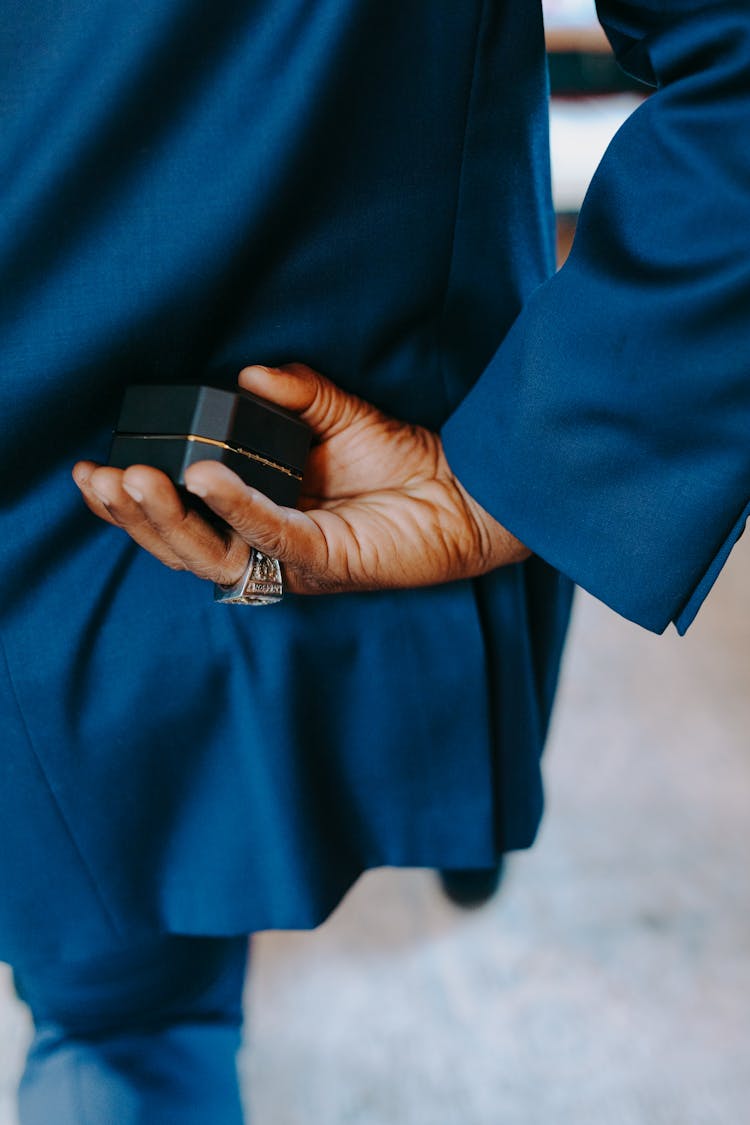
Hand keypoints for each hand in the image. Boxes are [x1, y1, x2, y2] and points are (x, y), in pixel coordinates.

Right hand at [72, 364, 528, 594]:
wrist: (467, 490)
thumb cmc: (403, 461)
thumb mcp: (338, 415)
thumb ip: (294, 393)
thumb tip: (246, 375)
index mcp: (259, 518)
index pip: (182, 519)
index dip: (134, 502)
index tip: (94, 469)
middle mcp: (269, 547)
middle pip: (183, 546)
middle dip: (135, 516)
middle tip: (102, 479)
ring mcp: (295, 562)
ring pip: (213, 555)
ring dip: (168, 521)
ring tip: (134, 482)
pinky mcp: (327, 563)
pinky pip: (271, 537)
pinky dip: (236, 508)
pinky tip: (204, 479)